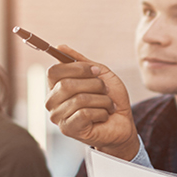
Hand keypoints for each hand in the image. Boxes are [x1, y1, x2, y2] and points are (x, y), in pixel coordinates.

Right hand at [46, 44, 138, 159]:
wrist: (123, 123)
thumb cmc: (110, 99)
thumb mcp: (100, 75)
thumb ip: (81, 61)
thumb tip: (60, 46)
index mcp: (56, 86)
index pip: (54, 71)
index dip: (78, 68)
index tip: (96, 71)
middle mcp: (52, 101)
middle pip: (66, 84)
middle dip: (94, 85)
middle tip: (105, 91)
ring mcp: (58, 117)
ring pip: (79, 99)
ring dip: (102, 100)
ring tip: (107, 105)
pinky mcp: (69, 129)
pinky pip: (84, 114)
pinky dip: (101, 113)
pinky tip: (104, 116)